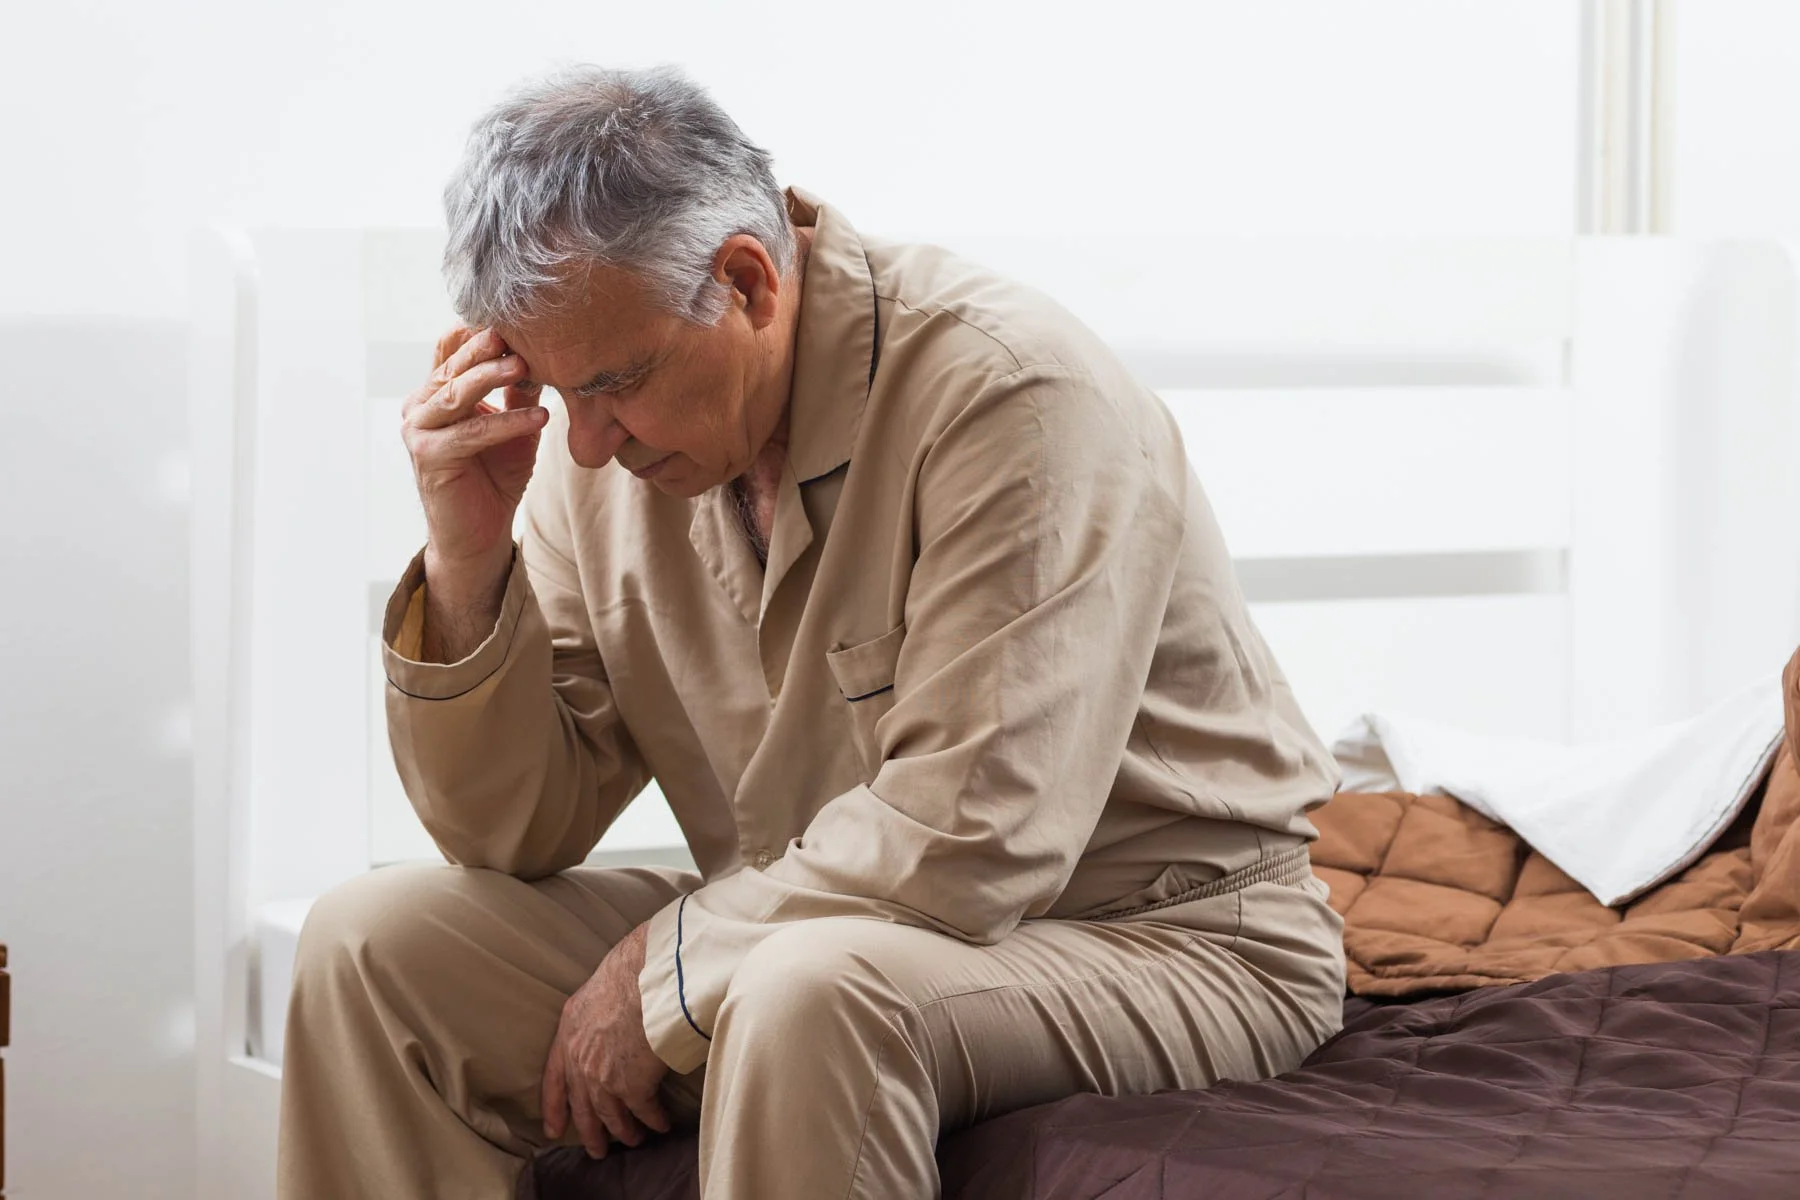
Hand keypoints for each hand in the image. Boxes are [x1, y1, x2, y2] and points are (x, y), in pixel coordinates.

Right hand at [400, 325, 548, 575]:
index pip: (455, 348)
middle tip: (518, 332)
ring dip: (491, 377)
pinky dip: (507, 424)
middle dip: (486, 347)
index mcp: (437, 389)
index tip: (517, 315)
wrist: (481, 533)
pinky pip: (471, 433)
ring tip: (526, 366)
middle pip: (453, 365)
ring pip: (456, 393)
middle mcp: (421, 404)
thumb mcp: (515, 423)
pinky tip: (540, 418)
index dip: (481, 331)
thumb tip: (545, 351)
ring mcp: (419, 429)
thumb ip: (521, 389)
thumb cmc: (497, 474)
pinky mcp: (428, 457)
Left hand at [542, 923, 671, 1157]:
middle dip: (591, 1133)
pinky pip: (644, 1112)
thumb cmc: (629, 971)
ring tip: (633, 1139)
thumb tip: (606, 1025)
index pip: (552, 1080)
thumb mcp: (595, 992)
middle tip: (597, 1150)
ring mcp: (605, 1077)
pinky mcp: (633, 1086)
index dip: (553, 1108)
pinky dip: (653, 1121)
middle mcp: (580, 1062)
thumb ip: (593, 1018)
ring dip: (625, 1131)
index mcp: (568, 1035)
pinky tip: (660, 1124)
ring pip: (612, 1117)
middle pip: (583, 1108)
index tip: (554, 1130)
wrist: (648, 977)